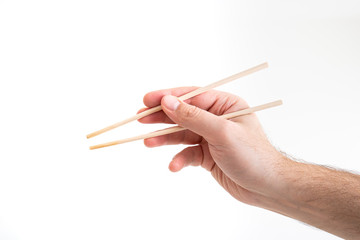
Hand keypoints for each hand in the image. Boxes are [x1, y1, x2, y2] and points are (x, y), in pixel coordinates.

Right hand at [138, 87, 287, 205]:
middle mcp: (216, 119)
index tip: (148, 100)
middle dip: (162, 117)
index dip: (168, 97)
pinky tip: (174, 166)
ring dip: (165, 138)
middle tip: (140, 119)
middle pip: (183, 114)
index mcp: (225, 105)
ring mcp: (210, 137)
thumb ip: (193, 117)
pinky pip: (187, 153)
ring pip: (182, 134)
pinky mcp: (207, 155)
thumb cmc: (253, 156)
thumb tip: (167, 102)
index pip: (192, 96)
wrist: (267, 188)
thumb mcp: (222, 132)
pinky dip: (179, 159)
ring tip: (147, 142)